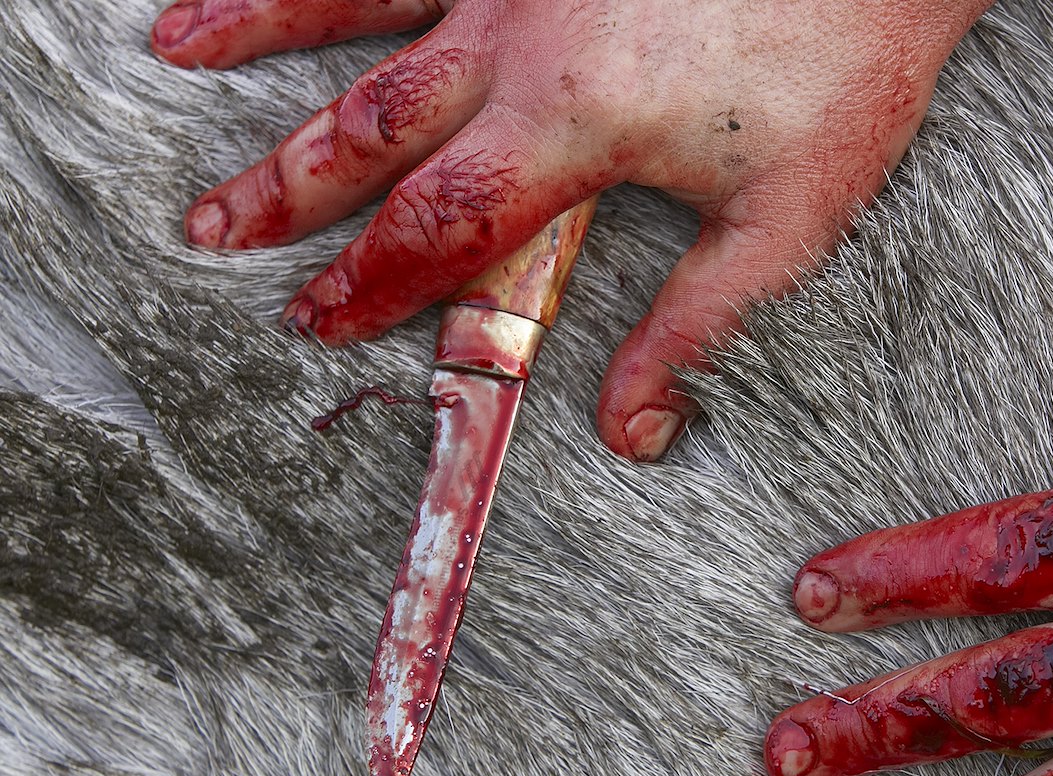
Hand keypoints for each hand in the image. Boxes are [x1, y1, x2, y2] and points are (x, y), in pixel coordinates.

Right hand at [150, 0, 991, 460]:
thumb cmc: (845, 68)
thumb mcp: (786, 227)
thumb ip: (697, 329)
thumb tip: (630, 430)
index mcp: (571, 128)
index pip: (440, 229)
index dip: (369, 283)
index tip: (316, 318)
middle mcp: (520, 41)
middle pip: (372, 126)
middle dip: (288, 186)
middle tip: (213, 226)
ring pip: (362, 3)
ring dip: (264, 30)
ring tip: (181, 49)